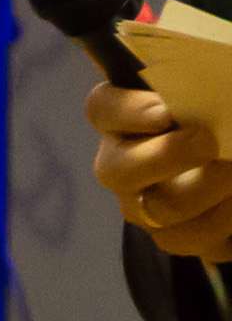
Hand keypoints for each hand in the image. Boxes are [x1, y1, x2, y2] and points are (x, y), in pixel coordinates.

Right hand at [88, 80, 231, 259]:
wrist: (231, 141)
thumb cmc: (217, 104)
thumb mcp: (214, 81)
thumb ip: (205, 77)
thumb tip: (221, 84)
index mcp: (123, 117)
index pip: (102, 109)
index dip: (128, 112)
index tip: (167, 109)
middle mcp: (123, 163)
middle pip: (117, 171)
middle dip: (165, 158)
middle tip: (209, 142)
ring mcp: (146, 205)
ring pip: (159, 213)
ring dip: (207, 194)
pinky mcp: (180, 237)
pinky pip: (196, 243)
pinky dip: (227, 227)